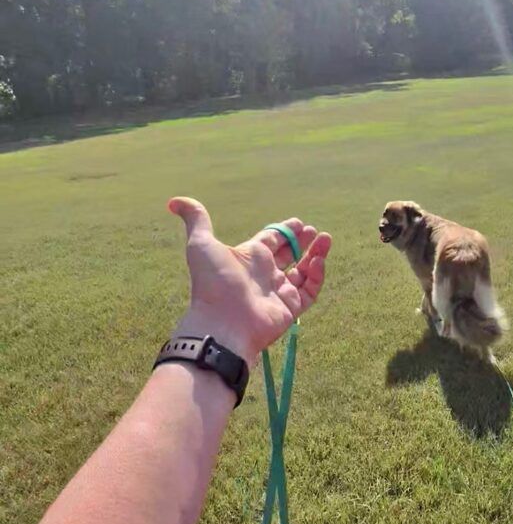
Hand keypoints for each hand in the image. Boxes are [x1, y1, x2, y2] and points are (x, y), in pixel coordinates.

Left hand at [168, 197, 331, 366]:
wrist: (224, 322)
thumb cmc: (213, 282)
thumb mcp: (201, 243)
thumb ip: (196, 219)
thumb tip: (174, 201)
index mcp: (248, 257)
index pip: (271, 240)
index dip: (285, 230)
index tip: (299, 222)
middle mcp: (265, 274)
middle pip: (289, 254)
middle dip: (303, 241)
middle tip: (314, 231)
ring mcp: (278, 291)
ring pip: (304, 271)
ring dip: (316, 254)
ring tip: (326, 239)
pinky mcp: (291, 308)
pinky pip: (310, 290)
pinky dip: (316, 276)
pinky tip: (317, 261)